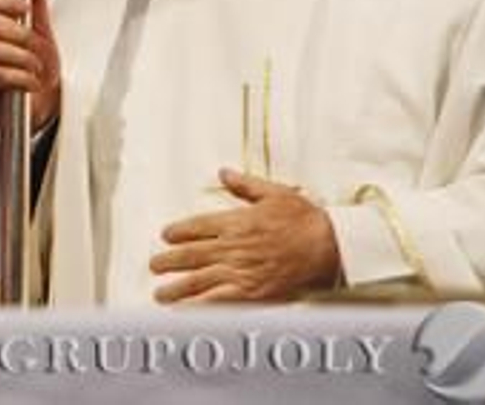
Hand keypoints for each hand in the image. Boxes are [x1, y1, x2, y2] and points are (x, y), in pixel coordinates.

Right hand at [0, 0, 59, 130]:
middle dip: (19, 34)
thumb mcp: (43, 32)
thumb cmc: (37, 69)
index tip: (23, 7)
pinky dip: (19, 77)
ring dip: (22, 59)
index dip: (4, 0)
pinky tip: (29, 81)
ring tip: (34, 68)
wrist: (41, 105)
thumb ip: (38, 2)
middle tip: (34, 45)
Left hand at [150, 168, 339, 302]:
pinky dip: (201, 307)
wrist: (331, 245)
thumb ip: (245, 184)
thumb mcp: (275, 193)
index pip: (197, 227)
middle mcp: (234, 247)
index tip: (165, 236)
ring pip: (200, 280)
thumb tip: (224, 171)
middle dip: (168, 261)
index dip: (178, 232)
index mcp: (236, 222)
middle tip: (153, 265)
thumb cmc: (305, 219)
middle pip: (191, 255)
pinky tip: (187, 313)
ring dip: (177, 288)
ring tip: (160, 295)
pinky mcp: (254, 292)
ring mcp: (242, 271)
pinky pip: (221, 301)